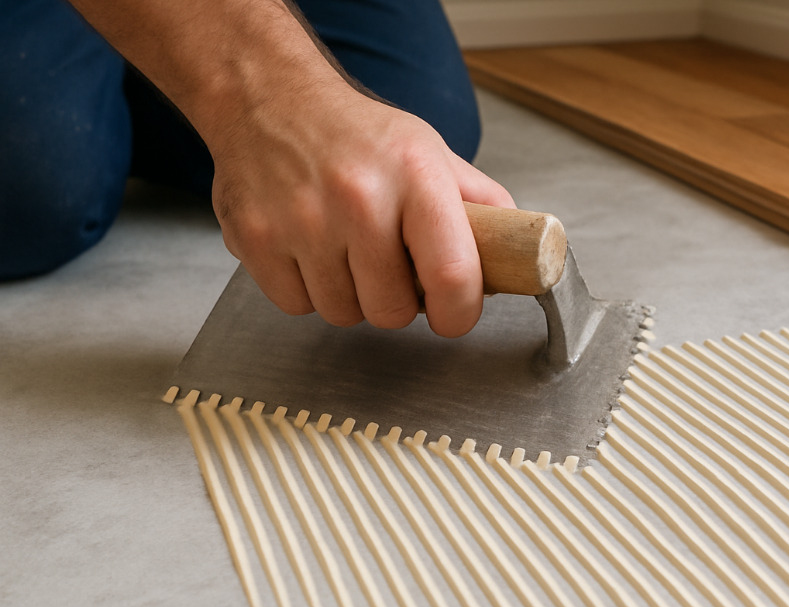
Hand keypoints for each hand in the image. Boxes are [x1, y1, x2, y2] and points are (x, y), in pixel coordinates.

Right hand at [210, 84, 513, 336]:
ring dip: (352, 296)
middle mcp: (358, 197)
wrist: (268, 95)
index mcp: (415, 175)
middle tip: (392, 268)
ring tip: (349, 253)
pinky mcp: (254, 238)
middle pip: (393, 311)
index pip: (452, 276)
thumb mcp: (430, 152)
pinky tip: (312, 252)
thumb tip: (519, 251)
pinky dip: (307, 291)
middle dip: (399, 302)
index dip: (459, 313)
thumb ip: (480, 203)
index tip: (454, 313)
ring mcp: (301, 220)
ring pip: (344, 313)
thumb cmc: (355, 132)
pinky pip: (296, 306)